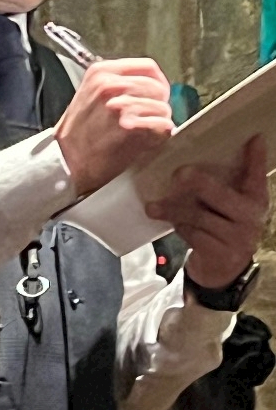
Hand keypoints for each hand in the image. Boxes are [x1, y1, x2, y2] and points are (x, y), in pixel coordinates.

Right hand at [54, 58, 172, 196]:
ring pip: (162, 107)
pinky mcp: (128, 127)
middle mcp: (110, 84)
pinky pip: (162, 125)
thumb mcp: (90, 94)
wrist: (66, 160)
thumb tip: (148, 87)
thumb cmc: (77, 133)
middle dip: (160, 104)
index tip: (160, 93)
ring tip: (149, 131)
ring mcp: (119, 105)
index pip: (148, 66)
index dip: (158, 82)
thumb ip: (117, 85)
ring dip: (160, 121)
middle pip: (157, 87)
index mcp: (101, 72)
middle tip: (153, 117)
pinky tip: (149, 140)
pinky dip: (160, 134)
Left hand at [146, 135, 268, 288]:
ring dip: (173, 208)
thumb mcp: (228, 205)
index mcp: (255, 198)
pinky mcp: (221, 254)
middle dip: (197, 182)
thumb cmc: (221, 225)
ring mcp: (238, 237)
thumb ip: (222, 183)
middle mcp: (251, 217)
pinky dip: (179, 227)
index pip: (257, 174)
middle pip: (219, 193)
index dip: (256, 157)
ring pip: (198, 215)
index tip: (254, 138)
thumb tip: (194, 153)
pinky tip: (172, 223)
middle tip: (178, 172)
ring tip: (153, 206)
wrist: (223, 271)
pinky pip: (193, 234)